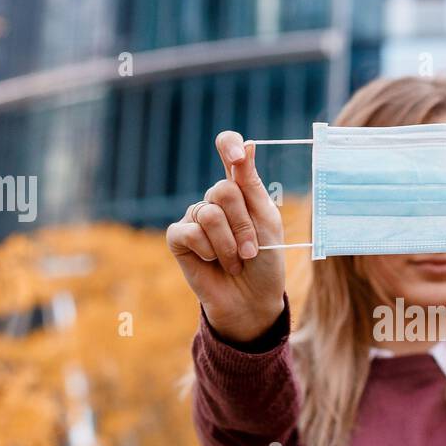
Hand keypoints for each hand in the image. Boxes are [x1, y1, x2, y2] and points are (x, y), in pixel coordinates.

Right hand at [166, 131, 285, 341]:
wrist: (252, 300)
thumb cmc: (265, 262)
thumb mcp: (267, 222)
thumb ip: (253, 186)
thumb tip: (247, 145)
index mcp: (240, 189)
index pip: (229, 149)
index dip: (229, 145)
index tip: (238, 156)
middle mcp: (215, 199)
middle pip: (224, 190)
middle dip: (243, 225)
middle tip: (251, 250)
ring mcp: (194, 217)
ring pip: (209, 214)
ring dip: (229, 244)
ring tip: (236, 261)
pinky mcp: (178, 237)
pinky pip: (190, 232)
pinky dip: (209, 251)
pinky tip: (213, 262)